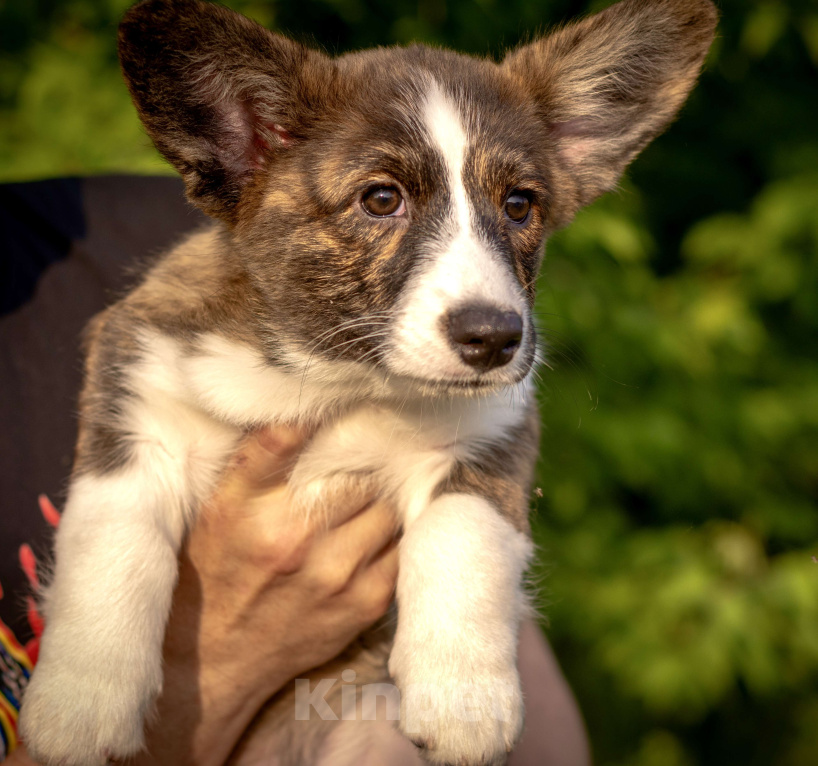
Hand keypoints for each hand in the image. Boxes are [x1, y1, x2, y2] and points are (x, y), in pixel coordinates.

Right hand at [133, 425, 398, 764]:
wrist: (215, 661)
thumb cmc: (213, 572)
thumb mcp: (216, 508)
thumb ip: (258, 457)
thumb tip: (305, 412)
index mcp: (257, 510)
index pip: (305, 441)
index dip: (337, 424)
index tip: (350, 415)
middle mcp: (301, 541)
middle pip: (362, 475)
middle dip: (364, 467)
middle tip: (361, 464)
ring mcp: (340, 575)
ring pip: (388, 509)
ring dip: (380, 502)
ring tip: (366, 502)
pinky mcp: (366, 604)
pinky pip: (400, 549)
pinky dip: (391, 538)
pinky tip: (371, 537)